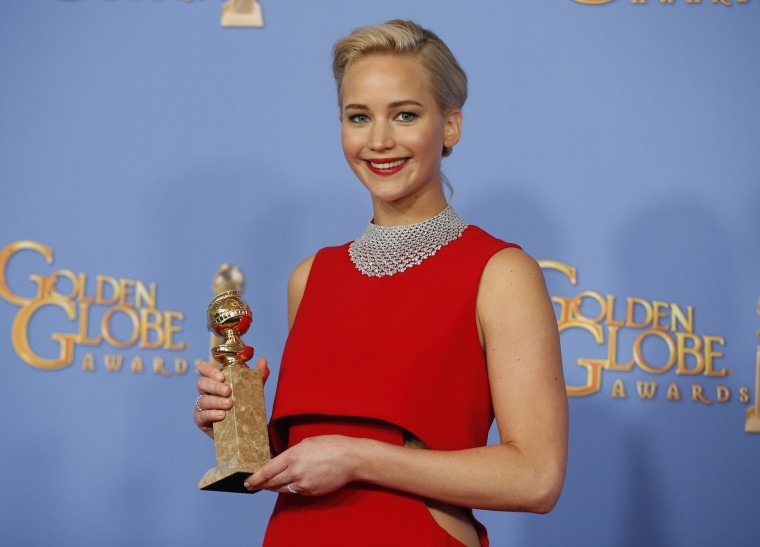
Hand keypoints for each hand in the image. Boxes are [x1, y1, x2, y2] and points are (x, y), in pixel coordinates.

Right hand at [193, 356, 268, 437]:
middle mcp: (206, 391)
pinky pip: (201, 416)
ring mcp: (202, 406)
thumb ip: (259, 375)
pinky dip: (211, 414)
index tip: (222, 376)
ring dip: (216, 401)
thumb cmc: (245, 404)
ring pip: (202, 400)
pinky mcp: (201, 420)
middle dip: (214, 386)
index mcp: (215, 380)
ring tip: (229, 404)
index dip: (209, 370)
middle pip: (201, 383)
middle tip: (228, 391)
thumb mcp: (254, 389)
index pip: (204, 369)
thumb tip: (263, 360)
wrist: (245, 427)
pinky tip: (221, 415)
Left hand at [244, 435, 359, 495]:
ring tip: (270, 484)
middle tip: (254, 485)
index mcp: (293, 456)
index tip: (247, 482)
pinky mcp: (311, 492)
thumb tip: (283, 462)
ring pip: (282, 489)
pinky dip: (290, 488)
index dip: (255, 478)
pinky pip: (296, 491)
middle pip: (271, 483)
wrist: (351, 459)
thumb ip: (292, 453)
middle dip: (261, 485)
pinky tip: (290, 483)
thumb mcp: (306, 443)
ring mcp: (304, 484)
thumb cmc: (331, 445)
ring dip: (275, 487)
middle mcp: (296, 471)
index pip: (267, 471)